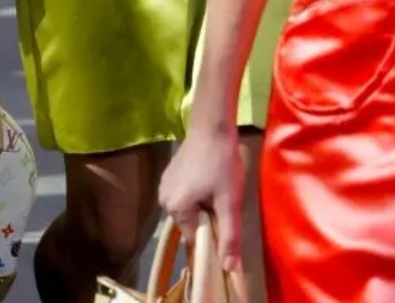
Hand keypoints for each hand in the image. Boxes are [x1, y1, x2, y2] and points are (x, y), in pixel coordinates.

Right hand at [158, 124, 244, 271]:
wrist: (212, 125)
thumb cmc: (221, 163)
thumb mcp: (230, 202)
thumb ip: (230, 237)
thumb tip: (230, 270)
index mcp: (175, 208)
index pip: (196, 239)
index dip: (214, 234)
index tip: (227, 218)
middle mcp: (164, 200)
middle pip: (192, 225)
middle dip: (209, 219)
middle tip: (223, 199)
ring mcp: (164, 186)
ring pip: (189, 211)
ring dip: (204, 206)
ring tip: (217, 187)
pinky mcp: (169, 175)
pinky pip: (185, 197)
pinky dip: (198, 194)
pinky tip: (209, 179)